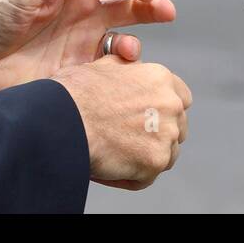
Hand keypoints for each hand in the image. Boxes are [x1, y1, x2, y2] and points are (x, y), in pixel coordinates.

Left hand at [0, 0, 174, 94]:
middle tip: (167, 11)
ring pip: (125, 44)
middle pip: (130, 9)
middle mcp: (84, 19)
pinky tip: (116, 75)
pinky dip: (121, 74)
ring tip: (130, 52)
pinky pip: (109, 75)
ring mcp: (83, 49)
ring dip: (136, 44)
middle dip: (153, 7)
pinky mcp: (78, 78)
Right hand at [52, 55, 190, 189]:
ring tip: (115, 154)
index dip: (164, 109)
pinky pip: (146, 176)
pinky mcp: (155, 162)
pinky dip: (129, 176)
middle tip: (130, 139)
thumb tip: (128, 68)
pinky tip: (108, 167)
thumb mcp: (102, 66)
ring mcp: (165, 135)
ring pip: (166, 153)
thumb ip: (125, 70)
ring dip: (145, 155)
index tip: (150, 117)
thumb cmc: (74, 93)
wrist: (62, 120)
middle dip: (158, 134)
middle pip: (177, 127)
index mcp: (159, 78)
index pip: (181, 97)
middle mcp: (170, 104)